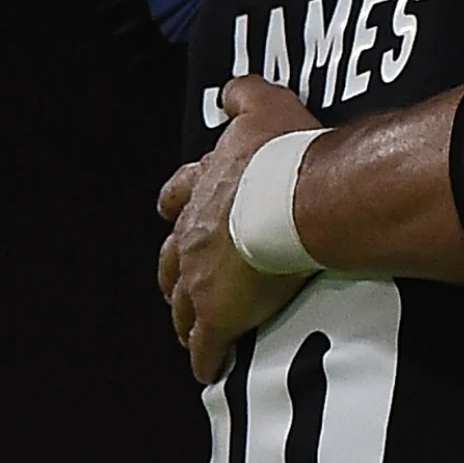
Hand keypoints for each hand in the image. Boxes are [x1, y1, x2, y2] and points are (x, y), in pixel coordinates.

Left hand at [155, 76, 321, 383]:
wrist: (295, 200)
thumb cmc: (283, 154)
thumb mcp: (264, 106)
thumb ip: (243, 94)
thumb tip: (230, 90)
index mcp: (202, 189)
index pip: (177, 197)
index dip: (174, 207)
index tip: (168, 212)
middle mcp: (191, 235)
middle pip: (170, 260)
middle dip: (173, 274)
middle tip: (176, 286)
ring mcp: (200, 279)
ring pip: (183, 306)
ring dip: (186, 318)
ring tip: (190, 331)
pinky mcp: (219, 316)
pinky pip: (208, 347)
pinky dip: (207, 360)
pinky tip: (208, 372)